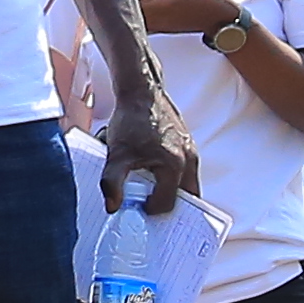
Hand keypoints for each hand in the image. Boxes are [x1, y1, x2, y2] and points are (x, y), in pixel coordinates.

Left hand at [97, 88, 199, 219]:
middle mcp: (189, 160)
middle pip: (186, 198)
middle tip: (148, 204)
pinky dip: (172, 176)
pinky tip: (152, 169)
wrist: (141, 92)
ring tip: (149, 186)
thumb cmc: (130, 120)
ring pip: (187, 183)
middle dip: (167, 203)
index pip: (167, 204)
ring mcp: (191, 150)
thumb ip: (112, 183)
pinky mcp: (188, 143)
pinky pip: (185, 169)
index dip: (150, 210)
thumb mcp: (116, 154)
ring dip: (170, 189)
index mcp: (175, 166)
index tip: (137, 206)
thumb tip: (112, 207)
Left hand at [125, 0, 242, 40]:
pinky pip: (145, 24)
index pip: (129, 2)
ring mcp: (159, 27)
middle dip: (126, 0)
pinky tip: (150, 3)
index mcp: (158, 5)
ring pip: (136, 20)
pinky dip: (142, 14)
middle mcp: (156, 20)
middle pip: (128, 14)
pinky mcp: (163, 30)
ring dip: (134, 7)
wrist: (220, 16)